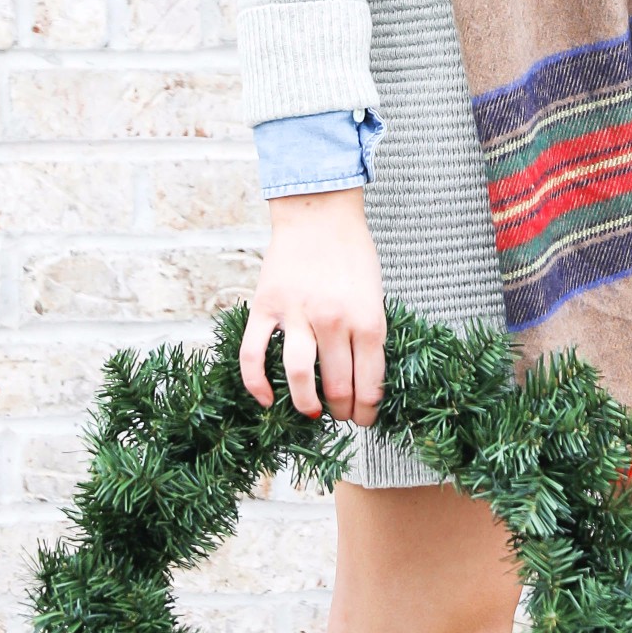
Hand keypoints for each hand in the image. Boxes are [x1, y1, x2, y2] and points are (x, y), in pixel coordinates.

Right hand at [240, 187, 386, 427]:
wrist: (320, 212)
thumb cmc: (354, 254)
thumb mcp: (377, 295)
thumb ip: (370, 335)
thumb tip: (364, 381)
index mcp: (368, 320)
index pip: (370, 385)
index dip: (367, 412)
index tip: (363, 419)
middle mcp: (334, 321)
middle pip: (338, 387)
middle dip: (341, 411)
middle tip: (339, 414)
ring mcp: (297, 314)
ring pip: (299, 377)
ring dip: (306, 404)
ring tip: (311, 411)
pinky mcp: (266, 306)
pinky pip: (254, 354)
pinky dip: (256, 383)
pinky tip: (265, 400)